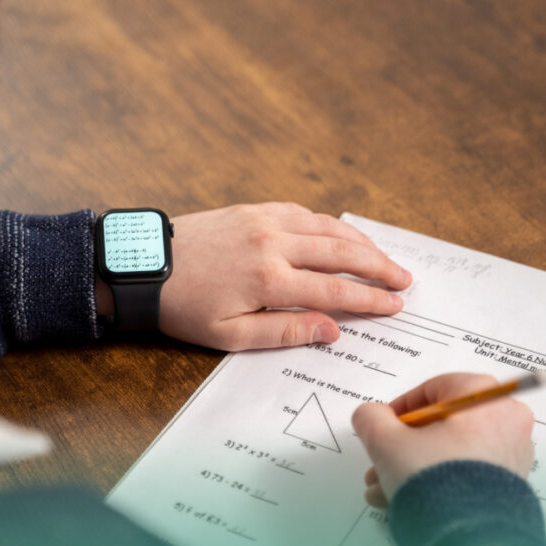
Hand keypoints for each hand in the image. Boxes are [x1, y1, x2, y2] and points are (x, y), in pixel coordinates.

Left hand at [98, 202, 410, 349]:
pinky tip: (339, 233)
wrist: (141, 266)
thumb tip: (331, 330)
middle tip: (404, 279)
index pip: (336, 289)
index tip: (396, 304)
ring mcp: (264, 221)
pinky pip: (302, 212)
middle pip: (342, 253)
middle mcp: (274, 243)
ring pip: (327, 227)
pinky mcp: (252, 209)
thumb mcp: (229, 335)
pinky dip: (328, 223)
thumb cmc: (182, 307)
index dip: (371, 299)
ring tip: (383, 256)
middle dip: (378, 267)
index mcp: (270, 280)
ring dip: (359, 241)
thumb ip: (284, 332)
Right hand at [352, 373, 534, 507]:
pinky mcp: (511, 483)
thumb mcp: (386, 442)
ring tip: (384, 489)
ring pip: (452, 451)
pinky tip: (407, 499)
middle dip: (404, 445)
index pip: (433, 389)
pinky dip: (439, 481)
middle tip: (380, 461)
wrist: (469, 536)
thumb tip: (370, 415)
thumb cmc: (432, 478)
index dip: (400, 409)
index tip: (382, 427)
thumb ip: (371, 419)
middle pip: (442, 424)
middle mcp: (506, 418)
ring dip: (414, 466)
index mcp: (483, 395)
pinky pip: (467, 472)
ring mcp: (512, 452)